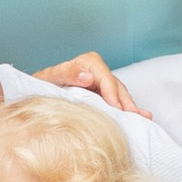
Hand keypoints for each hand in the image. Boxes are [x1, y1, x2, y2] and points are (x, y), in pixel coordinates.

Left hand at [32, 49, 150, 118]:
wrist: (36, 92)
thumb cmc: (41, 84)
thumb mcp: (50, 78)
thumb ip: (68, 74)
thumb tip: (87, 76)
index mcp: (89, 63)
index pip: (106, 79)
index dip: (113, 95)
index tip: (118, 110)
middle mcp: (99, 70)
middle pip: (117, 87)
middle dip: (127, 103)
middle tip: (137, 118)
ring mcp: (103, 82)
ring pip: (121, 95)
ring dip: (132, 108)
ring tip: (144, 119)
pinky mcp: (103, 93)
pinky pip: (118, 101)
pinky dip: (128, 110)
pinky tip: (141, 118)